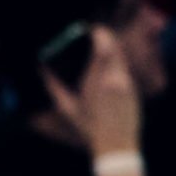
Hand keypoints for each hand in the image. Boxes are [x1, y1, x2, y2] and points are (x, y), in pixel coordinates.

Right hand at [40, 24, 140, 155]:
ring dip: (112, 51)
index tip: (90, 29)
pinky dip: (117, 67)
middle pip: (114, 45)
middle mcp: (115, 75)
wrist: (116, 145)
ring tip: (100, 53)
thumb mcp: (67, 108)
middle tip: (95, 36)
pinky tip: (108, 74)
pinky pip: (125, 70)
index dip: (97, 32)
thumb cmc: (89, 129)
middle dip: (105, 38)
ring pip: (121, 56)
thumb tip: (41, 69)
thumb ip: (53, 85)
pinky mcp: (134, 89)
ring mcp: (127, 82)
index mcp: (97, 77)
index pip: (103, 43)